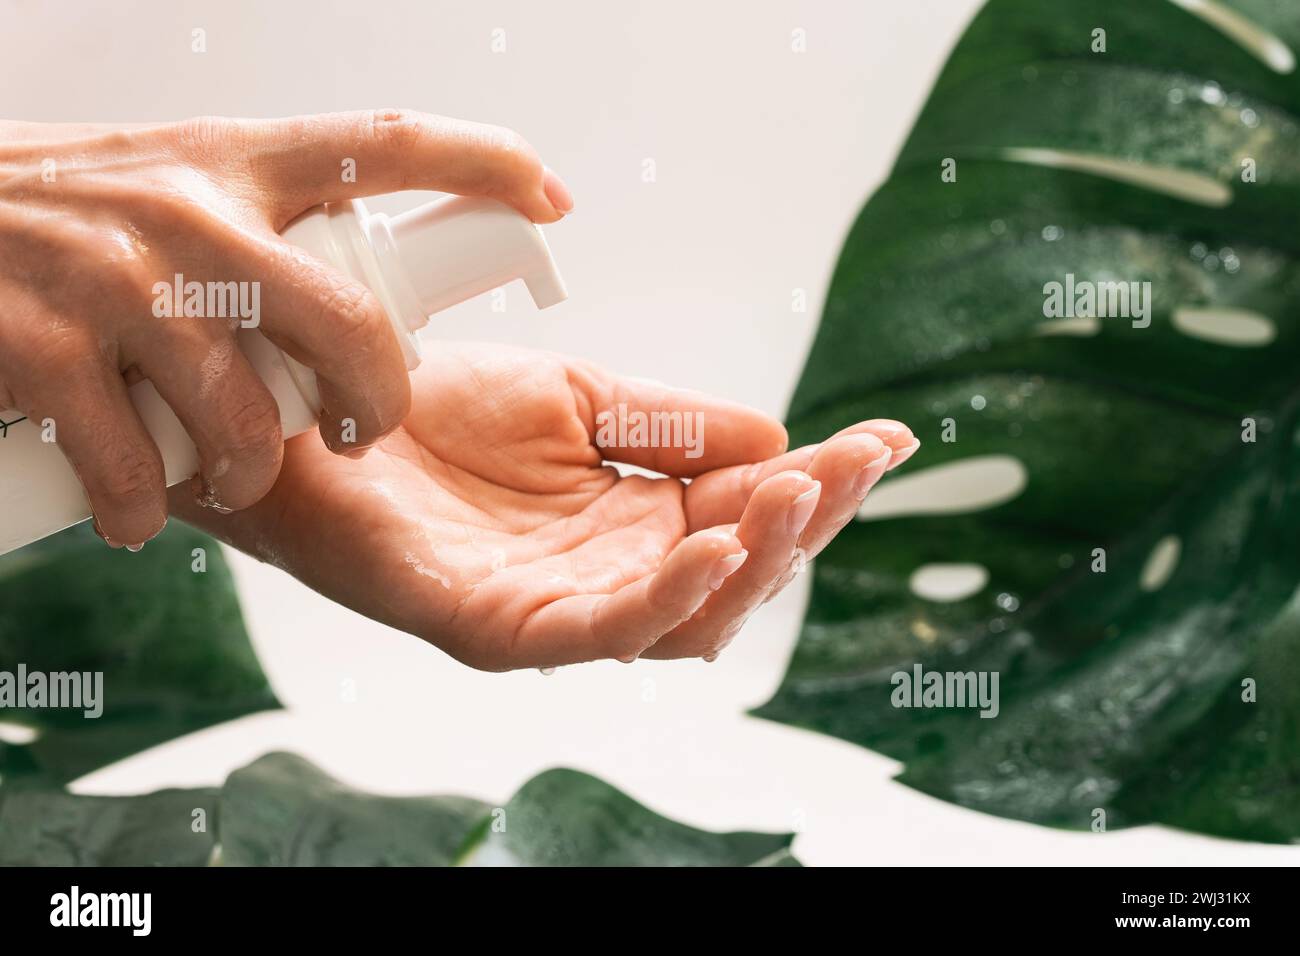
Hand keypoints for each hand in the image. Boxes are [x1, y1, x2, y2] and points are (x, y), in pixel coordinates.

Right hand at [0, 111, 572, 547]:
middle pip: (353, 324)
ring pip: (253, 418)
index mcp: (232, 160)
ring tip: (231, 471)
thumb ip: (258, 222)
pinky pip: (141, 470)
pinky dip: (143, 509)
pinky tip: (134, 504)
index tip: (552, 194)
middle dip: (377, 401)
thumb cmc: (55, 208)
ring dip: (253, 469)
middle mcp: (191, 213)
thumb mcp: (169, 179)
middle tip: (361, 431)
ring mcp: (121, 283)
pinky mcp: (50, 351)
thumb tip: (351, 289)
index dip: (484, 163)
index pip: (383, 143)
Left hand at [174, 344, 919, 669]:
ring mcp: (557, 609)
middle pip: (734, 575)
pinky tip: (713, 545)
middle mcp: (607, 576)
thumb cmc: (436, 412)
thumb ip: (672, 426)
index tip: (885, 440)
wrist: (320, 413)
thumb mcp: (578, 399)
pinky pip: (597, 632)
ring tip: (797, 495)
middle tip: (850, 467)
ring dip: (752, 562)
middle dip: (805, 524)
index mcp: (633, 522)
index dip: (819, 481)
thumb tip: (780, 440)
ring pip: (685, 618)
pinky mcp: (499, 628)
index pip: (748, 512)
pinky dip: (664, 597)